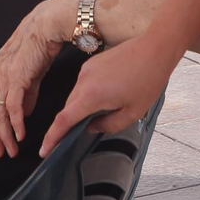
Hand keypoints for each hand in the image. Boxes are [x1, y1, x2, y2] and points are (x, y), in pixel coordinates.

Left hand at [0, 0, 71, 156]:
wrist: (47, 25)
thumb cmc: (40, 46)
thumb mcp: (30, 73)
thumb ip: (26, 94)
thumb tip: (23, 113)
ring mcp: (5, 74)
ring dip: (4, 134)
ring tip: (10, 149)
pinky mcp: (17, 76)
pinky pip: (12, 106)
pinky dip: (15, 123)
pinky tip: (20, 134)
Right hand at [39, 31, 177, 156]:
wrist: (154, 49)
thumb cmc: (148, 79)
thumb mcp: (132, 113)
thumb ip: (108, 125)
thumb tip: (91, 127)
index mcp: (91, 96)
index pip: (64, 120)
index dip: (52, 137)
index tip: (45, 150)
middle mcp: (84, 81)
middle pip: (68, 108)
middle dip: (70, 123)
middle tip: (78, 136)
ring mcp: (86, 70)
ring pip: (75, 96)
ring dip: (82, 107)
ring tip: (105, 110)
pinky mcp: (91, 63)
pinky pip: (83, 84)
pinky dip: (88, 94)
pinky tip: (107, 95)